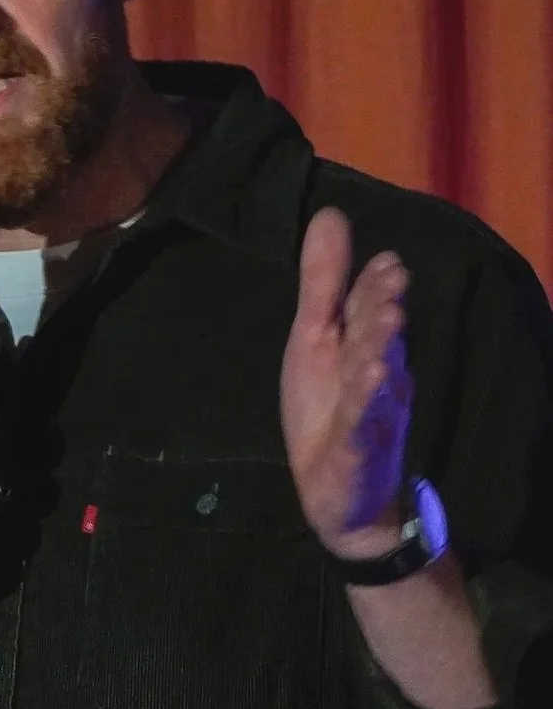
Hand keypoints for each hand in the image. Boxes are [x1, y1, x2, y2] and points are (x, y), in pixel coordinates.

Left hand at [280, 208, 412, 553]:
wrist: (340, 494)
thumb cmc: (328, 405)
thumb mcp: (316, 336)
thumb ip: (324, 281)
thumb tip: (329, 213)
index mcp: (364, 344)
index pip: (370, 309)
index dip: (376, 287)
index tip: (387, 261)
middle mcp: (375, 376)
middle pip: (379, 341)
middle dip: (383, 313)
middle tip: (392, 285)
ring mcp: (369, 416)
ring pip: (375, 385)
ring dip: (379, 358)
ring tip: (384, 336)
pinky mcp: (355, 454)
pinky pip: (359, 433)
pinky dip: (362, 416)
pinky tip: (365, 394)